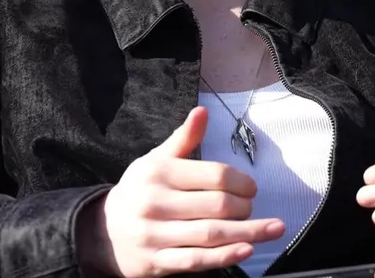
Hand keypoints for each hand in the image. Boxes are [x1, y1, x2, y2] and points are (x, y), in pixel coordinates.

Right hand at [81, 107, 286, 277]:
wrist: (101, 232)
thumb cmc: (139, 191)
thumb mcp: (155, 160)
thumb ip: (183, 139)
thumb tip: (202, 112)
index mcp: (159, 172)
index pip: (214, 175)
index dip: (242, 182)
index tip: (252, 188)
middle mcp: (156, 203)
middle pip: (217, 205)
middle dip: (246, 208)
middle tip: (253, 208)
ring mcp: (155, 235)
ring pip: (211, 234)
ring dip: (249, 232)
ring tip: (273, 229)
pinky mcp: (157, 262)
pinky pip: (197, 260)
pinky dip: (225, 255)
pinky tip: (247, 249)